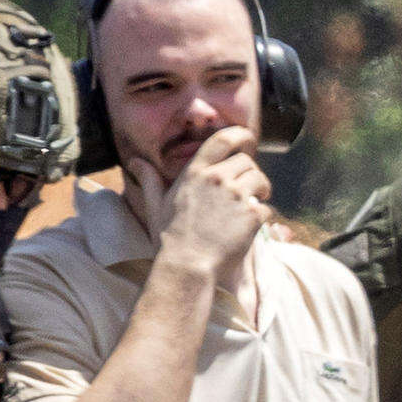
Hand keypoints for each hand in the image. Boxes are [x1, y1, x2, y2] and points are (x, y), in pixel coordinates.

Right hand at [134, 126, 270, 276]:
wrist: (188, 265)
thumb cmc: (170, 237)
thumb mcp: (156, 204)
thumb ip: (150, 179)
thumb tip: (134, 162)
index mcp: (195, 172)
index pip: (222, 139)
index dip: (240, 135)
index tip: (247, 140)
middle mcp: (217, 178)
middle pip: (247, 162)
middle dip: (251, 173)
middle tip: (248, 189)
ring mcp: (236, 195)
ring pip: (261, 180)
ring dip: (261, 191)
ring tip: (252, 204)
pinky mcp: (251, 214)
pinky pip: (266, 207)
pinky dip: (262, 216)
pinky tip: (250, 227)